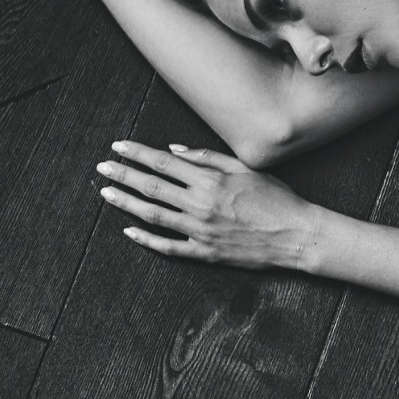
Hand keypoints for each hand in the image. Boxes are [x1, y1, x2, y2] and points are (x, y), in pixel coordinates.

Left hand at [97, 141, 322, 270]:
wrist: (296, 234)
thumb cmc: (276, 198)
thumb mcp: (246, 168)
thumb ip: (208, 158)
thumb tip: (173, 151)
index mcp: (211, 180)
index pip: (163, 163)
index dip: (138, 154)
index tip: (118, 147)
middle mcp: (201, 204)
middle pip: (152, 187)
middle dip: (124, 175)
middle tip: (103, 168)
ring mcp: (200, 230)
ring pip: (154, 215)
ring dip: (126, 203)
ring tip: (107, 194)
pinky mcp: (204, 252)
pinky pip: (168, 246)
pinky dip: (146, 239)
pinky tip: (130, 231)